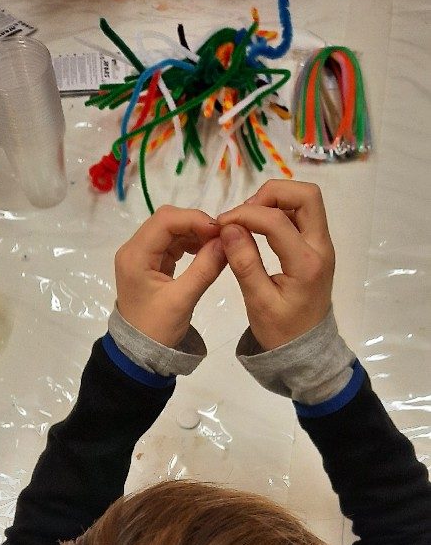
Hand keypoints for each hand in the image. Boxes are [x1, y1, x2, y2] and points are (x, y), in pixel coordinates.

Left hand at [115, 205, 224, 346]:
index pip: (165, 220)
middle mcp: (134, 249)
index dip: (194, 219)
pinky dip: (189, 243)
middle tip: (222, 237)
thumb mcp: (182, 301)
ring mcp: (142, 255)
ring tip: (217, 245)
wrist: (138, 352)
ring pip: (170, 230)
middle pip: (166, 220)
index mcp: (135, 255)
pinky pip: (171, 244)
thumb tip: (226, 242)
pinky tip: (206, 251)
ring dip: (194, 233)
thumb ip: (204, 269)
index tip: (220, 231)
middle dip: (195, 224)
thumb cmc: (156, 329)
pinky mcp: (151, 263)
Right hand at [218, 181, 334, 350]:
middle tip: (244, 212)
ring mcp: (322, 245)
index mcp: (307, 264)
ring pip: (306, 200)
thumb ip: (245, 263)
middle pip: (307, 195)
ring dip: (276, 200)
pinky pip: (303, 214)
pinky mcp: (317, 246)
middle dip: (271, 194)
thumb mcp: (258, 303)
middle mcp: (321, 248)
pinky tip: (259, 226)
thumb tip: (229, 227)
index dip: (245, 215)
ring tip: (249, 218)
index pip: (277, 221)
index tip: (222, 224)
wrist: (306, 350)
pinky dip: (280, 211)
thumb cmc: (281, 331)